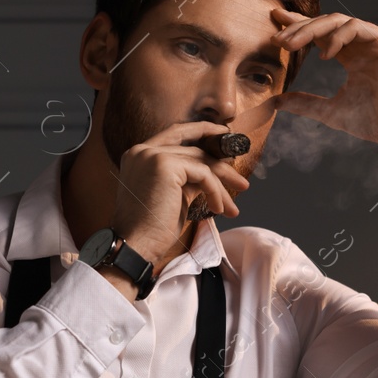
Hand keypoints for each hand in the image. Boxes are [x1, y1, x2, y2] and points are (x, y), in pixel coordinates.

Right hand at [111, 121, 249, 269]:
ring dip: (222, 184)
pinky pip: (203, 173)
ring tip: (232, 207)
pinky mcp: (165, 165)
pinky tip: (217, 209)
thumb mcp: (172, 196)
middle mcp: (143, 150)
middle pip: (194, 150)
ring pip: (201, 162)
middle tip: (242, 183)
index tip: (225, 140)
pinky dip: (214, 191)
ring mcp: (153, 155)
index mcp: (140, 155)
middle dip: (221, 168)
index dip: (203, 131)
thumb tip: (213, 174)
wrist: (135, 246)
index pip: (176, 134)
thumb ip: (187, 179)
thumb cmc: (152, 228)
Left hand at [268, 7, 377, 157]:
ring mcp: (374, 41)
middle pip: (326, 25)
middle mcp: (362, 45)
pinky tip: (324, 54)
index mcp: (352, 58)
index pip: (321, 36)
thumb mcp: (330, 112)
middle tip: (277, 38)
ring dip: (311, 30)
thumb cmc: (373, 123)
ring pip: (338, 21)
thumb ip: (305, 104)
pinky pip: (356, 27)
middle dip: (299, 27)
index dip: (298, 29)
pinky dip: (337, 37)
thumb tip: (276, 102)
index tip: (275, 27)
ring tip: (291, 44)